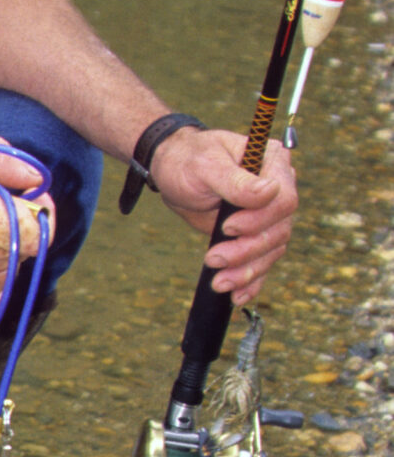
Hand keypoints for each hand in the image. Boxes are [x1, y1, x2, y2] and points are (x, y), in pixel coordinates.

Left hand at [147, 126, 297, 301]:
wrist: (173, 172)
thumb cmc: (188, 160)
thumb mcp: (206, 166)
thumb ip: (235, 181)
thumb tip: (269, 192)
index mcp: (273, 164)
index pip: (283, 199)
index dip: (259, 219)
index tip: (227, 227)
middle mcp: (278, 190)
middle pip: (278, 230)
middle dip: (247, 250)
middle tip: (214, 259)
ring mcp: (268, 215)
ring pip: (271, 251)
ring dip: (247, 271)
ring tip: (219, 282)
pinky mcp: (254, 235)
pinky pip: (261, 262)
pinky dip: (251, 282)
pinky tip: (237, 296)